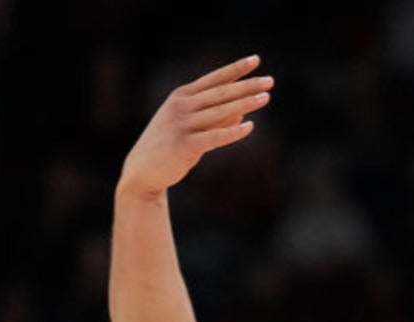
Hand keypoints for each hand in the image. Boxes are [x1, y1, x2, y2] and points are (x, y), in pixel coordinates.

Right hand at [119, 55, 273, 197]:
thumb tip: (242, 114)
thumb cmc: (169, 146)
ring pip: (220, 111)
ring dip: (245, 103)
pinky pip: (214, 136)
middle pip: (221, 92)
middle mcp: (182, 106)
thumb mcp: (190, 126)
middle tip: (270, 81)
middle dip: (247, 85)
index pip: (214, 79)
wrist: (143, 170)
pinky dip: (233, 132)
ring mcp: (183, 124)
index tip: (256, 60)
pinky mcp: (185, 145)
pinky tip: (250, 126)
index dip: (236, 69)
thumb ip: (215, 118)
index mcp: (182, 96)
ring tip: (266, 97)